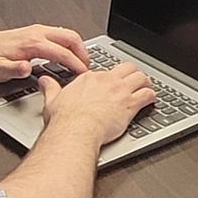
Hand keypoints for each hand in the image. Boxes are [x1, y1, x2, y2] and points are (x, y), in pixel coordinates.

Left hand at [0, 24, 90, 81]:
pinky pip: (60, 34)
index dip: (76, 64)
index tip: (84, 74)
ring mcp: (37, 31)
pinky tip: (70, 54)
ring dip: (78, 47)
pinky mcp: (36, 32)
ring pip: (67, 34)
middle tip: (88, 67)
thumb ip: (13, 70)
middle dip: (83, 52)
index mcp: (31, 43)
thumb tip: (26, 68)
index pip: (62, 52)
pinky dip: (70, 44)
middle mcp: (36, 33)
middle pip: (70, 38)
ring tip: (82, 62)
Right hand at [39, 60, 155, 146]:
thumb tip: (44, 80)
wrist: (76, 130)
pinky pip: (147, 94)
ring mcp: (120, 91)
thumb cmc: (65, 119)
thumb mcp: (52, 100)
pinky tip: (152, 99)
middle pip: (127, 67)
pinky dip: (152, 96)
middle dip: (133, 73)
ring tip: (147, 87)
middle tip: (136, 80)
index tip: (112, 83)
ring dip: (146, 82)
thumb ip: (50, 88)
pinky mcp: (130, 104)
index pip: (106, 71)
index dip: (111, 77)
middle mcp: (107, 81)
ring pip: (141, 77)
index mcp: (89, 79)